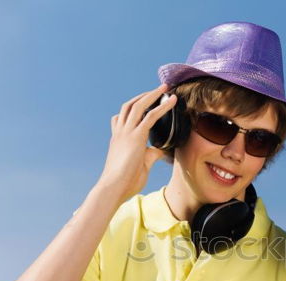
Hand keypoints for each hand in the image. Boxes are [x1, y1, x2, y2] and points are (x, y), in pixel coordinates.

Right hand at [96, 83, 177, 203]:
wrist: (113, 188)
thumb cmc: (125, 182)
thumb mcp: (140, 165)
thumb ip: (150, 155)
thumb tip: (160, 150)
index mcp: (117, 139)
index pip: (120, 118)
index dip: (131, 109)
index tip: (143, 103)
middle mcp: (120, 132)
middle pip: (130, 106)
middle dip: (144, 96)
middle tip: (159, 90)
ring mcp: (126, 133)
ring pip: (139, 106)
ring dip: (153, 95)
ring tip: (165, 88)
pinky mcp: (136, 137)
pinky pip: (150, 116)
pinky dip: (162, 106)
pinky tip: (172, 101)